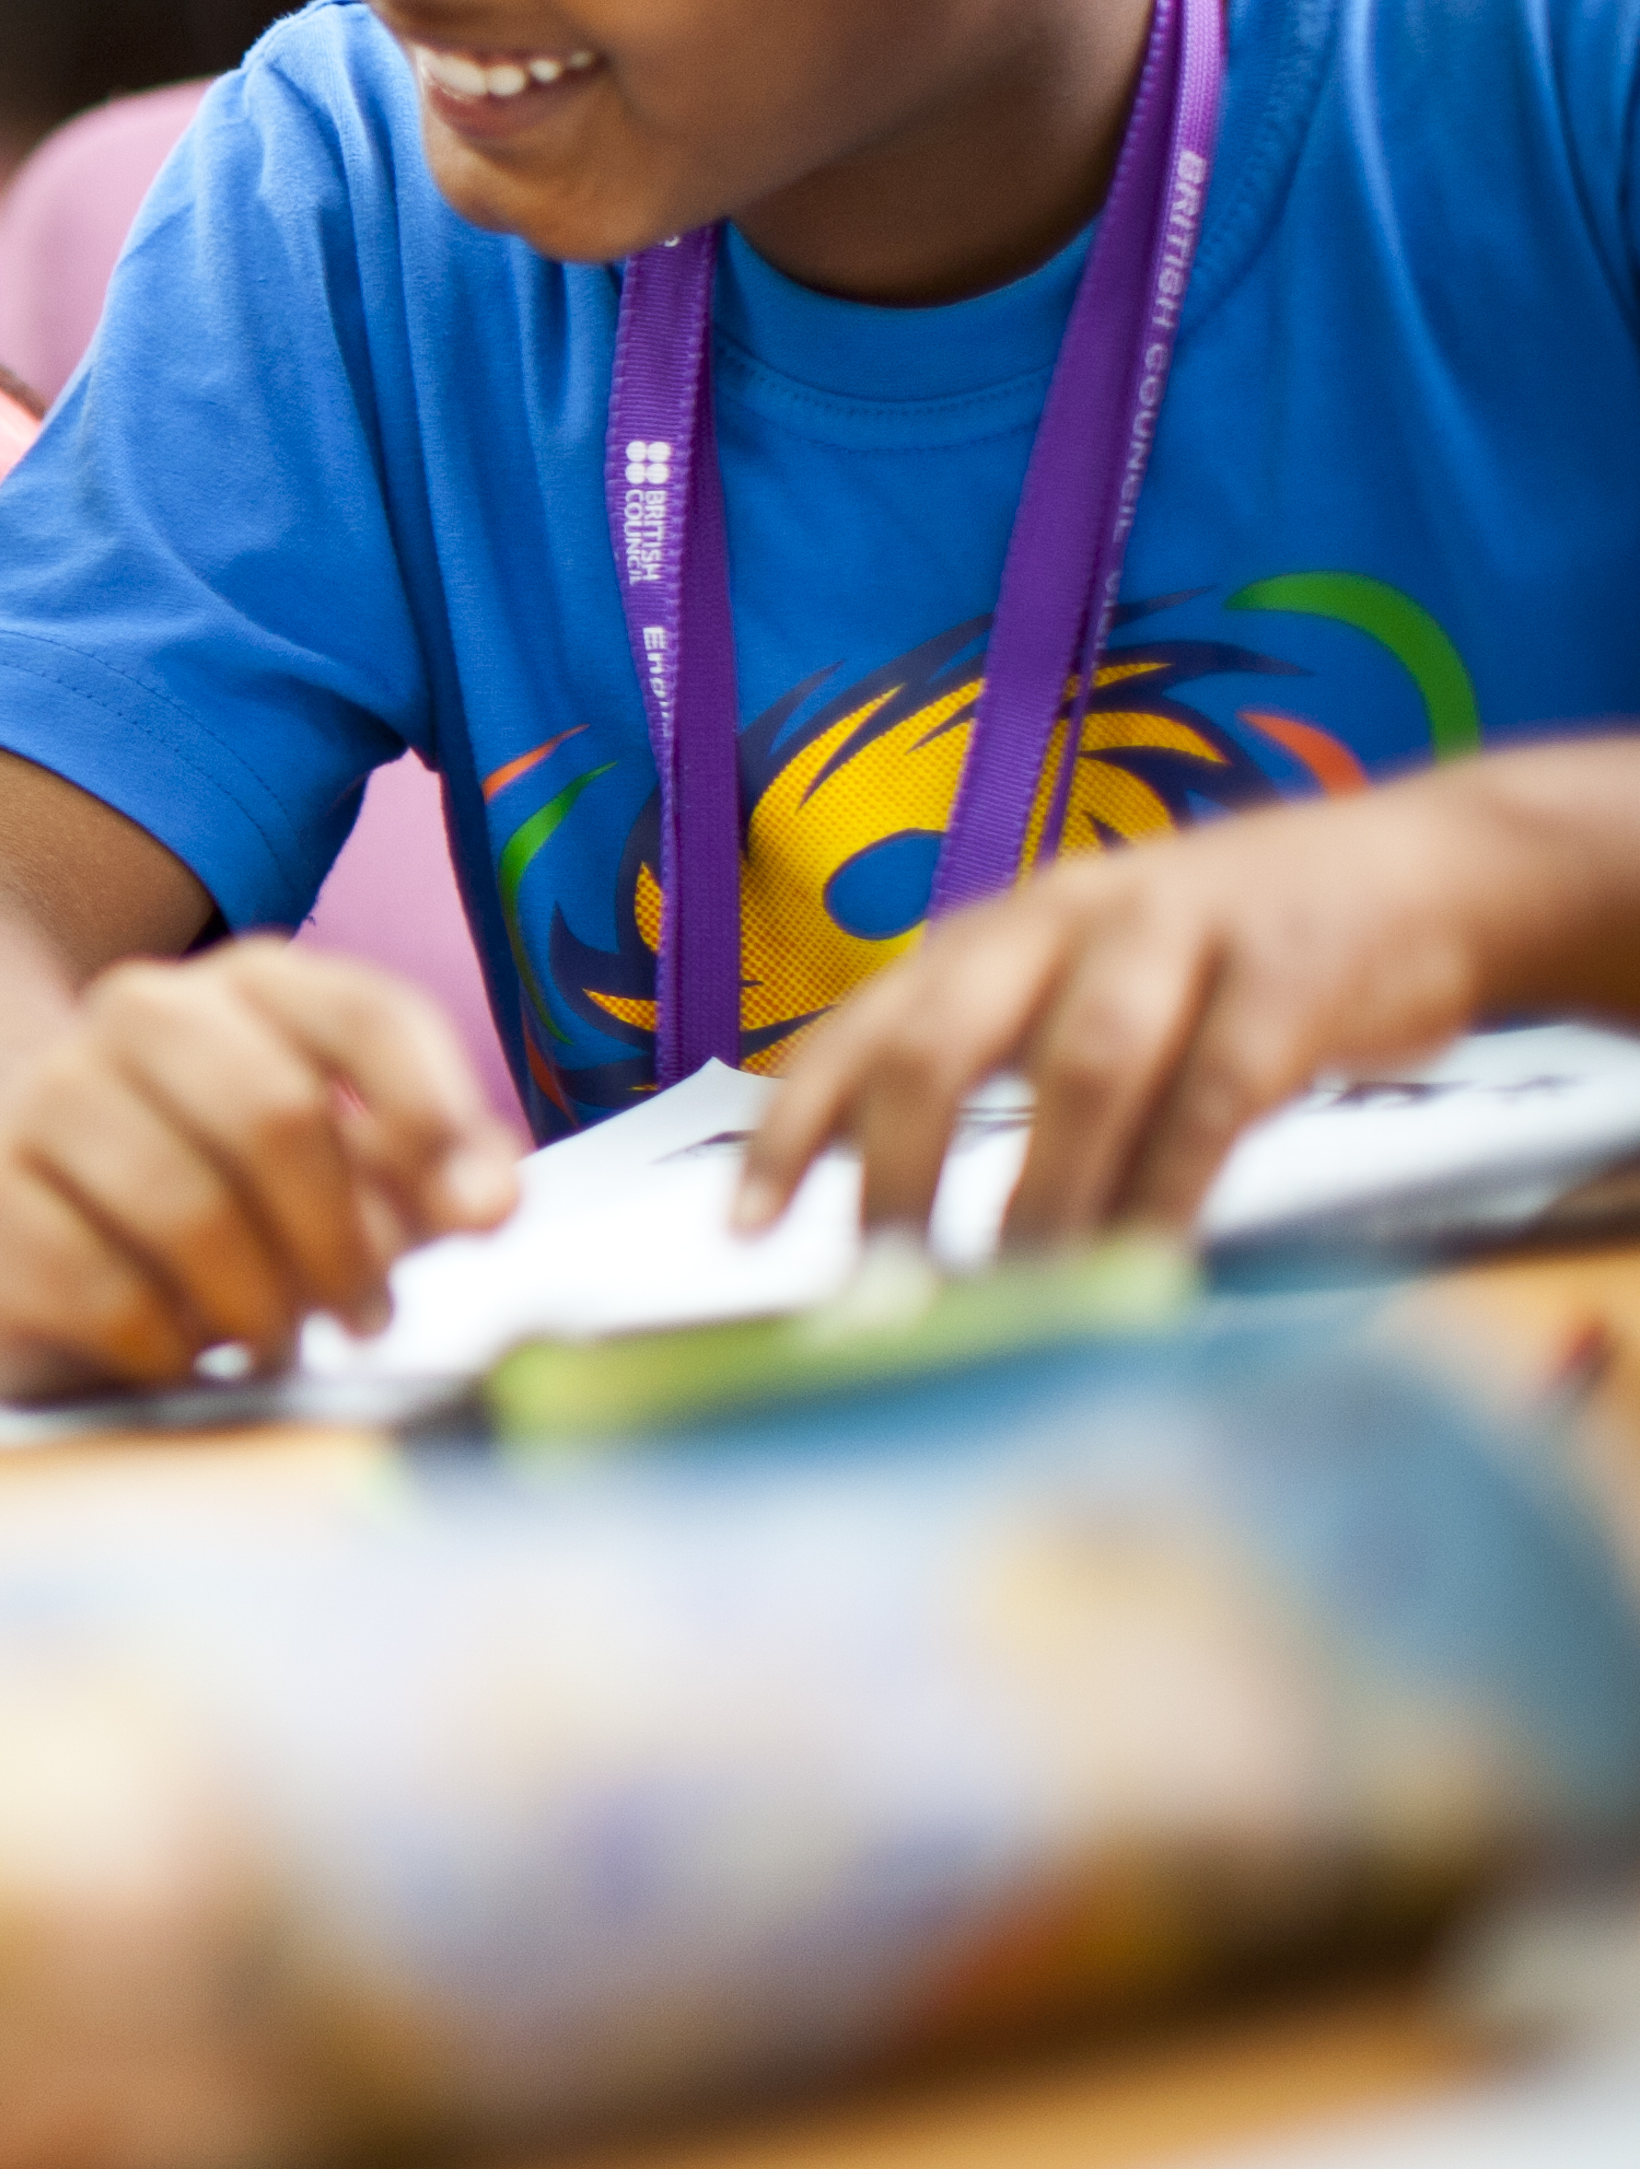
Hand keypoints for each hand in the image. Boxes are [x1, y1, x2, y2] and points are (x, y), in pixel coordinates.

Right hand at [0, 939, 516, 1393]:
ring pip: (188, 1208)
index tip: (475, 1216)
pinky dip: (167, 1348)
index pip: (361, 1012)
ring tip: (274, 1342)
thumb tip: (490, 1201)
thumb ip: (436, 1180)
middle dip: (341, 1240)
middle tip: (366, 1316)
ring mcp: (44, 1095)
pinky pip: (106, 1289)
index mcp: (242, 988)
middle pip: (275, 1114)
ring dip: (257, 1305)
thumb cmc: (213, 1213)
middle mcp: (136, 1011)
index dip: (431, 1112)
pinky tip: (175, 1356)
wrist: (12, 1246)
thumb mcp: (344, 1185)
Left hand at [729, 774, 1529, 1249]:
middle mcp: (1061, 918)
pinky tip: (1139, 1262)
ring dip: (1039, 1195)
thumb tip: (875, 1201)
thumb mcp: (1078, 984)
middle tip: (884, 1282)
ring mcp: (1177, 934)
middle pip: (942, 1042)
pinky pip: (1212, 1095)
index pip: (859, 1030)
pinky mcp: (1288, 974)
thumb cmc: (1218, 961)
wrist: (1424, 873)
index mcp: (990, 934)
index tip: (743, 1229)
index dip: (794, 1129)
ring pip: (1077, 1071)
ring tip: (1011, 1295)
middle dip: (900, 1171)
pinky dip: (1167, 1187)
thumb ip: (987, 1067)